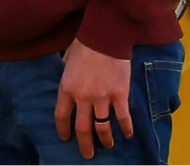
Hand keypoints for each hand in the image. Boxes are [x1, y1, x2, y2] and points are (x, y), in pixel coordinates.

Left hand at [55, 39, 132, 158]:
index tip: (66, 138)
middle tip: (87, 155)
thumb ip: (67, 77)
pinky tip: (127, 134)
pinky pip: (122, 118)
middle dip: (85, 145)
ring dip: (105, 140)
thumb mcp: (67, 61)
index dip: (63, 131)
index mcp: (67, 88)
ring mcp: (102, 97)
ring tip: (107, 145)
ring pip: (103, 128)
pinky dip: (125, 129)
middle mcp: (83, 97)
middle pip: (83, 129)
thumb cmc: (84, 44)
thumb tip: (68, 88)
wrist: (104, 35)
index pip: (62, 116)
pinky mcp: (119, 95)